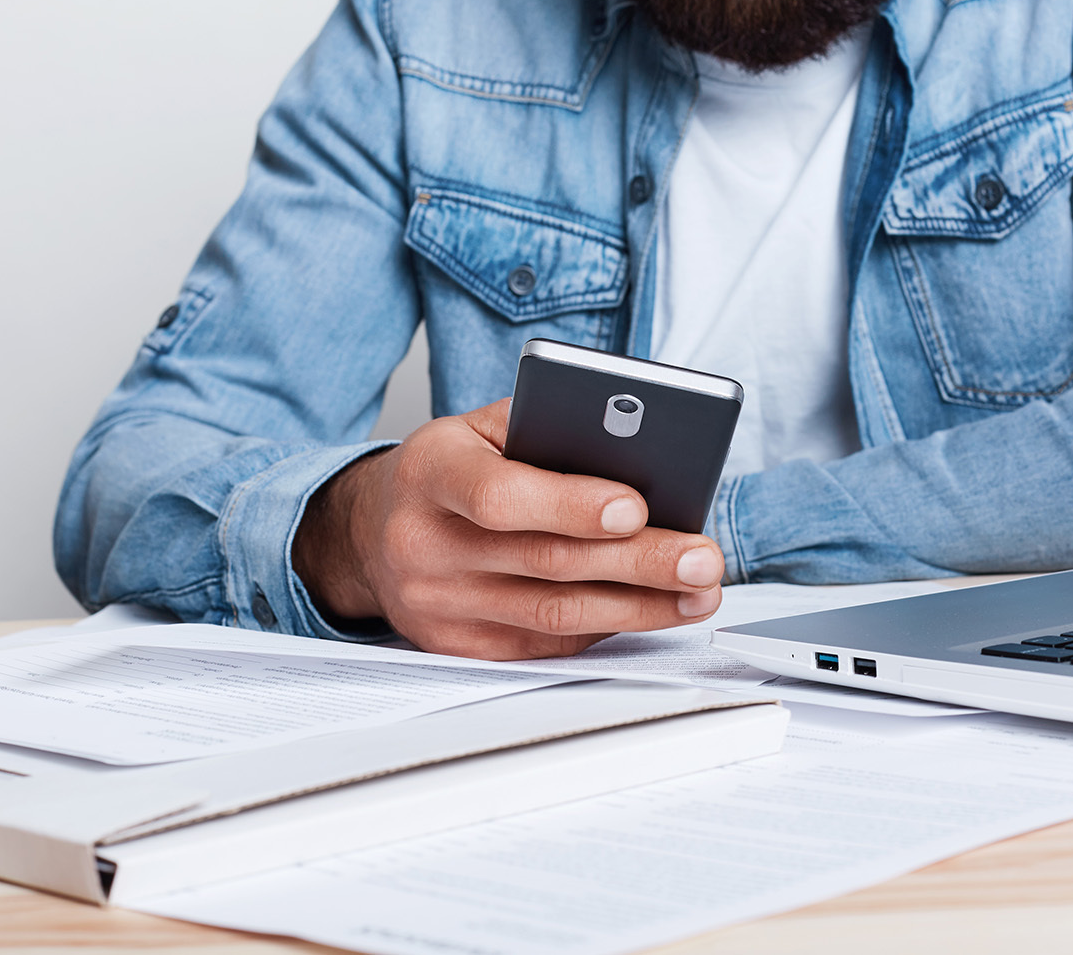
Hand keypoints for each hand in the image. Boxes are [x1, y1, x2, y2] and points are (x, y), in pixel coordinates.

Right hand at [292, 398, 723, 659]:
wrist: (370, 533)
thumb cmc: (447, 469)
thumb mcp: (479, 427)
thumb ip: (546, 428)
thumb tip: (637, 446)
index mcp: (430, 472)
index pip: (499, 497)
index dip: (570, 505)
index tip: (637, 507)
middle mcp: (426, 544)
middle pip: (545, 562)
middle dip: (637, 562)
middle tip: (702, 559)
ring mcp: (440, 605)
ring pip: (555, 614)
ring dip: (639, 606)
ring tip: (698, 591)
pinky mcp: (461, 645)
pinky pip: (548, 640)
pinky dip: (608, 625)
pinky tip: (653, 609)